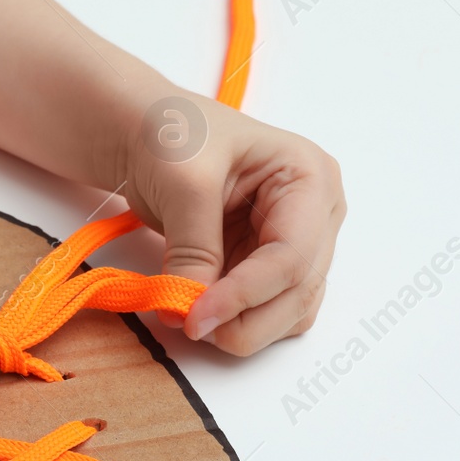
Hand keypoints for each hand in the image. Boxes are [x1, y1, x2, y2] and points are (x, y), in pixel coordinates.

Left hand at [120, 90, 344, 355]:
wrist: (144, 133)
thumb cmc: (172, 133)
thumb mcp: (184, 181)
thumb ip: (194, 247)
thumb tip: (191, 312)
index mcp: (309, 178)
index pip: (292, 255)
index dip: (247, 294)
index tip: (197, 317)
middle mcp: (315, 215)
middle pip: (300, 291)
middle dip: (248, 320)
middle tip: (194, 328)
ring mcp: (294, 242)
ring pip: (289, 310)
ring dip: (245, 327)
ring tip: (193, 318)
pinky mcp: (265, 264)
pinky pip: (265, 309)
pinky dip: (236, 321)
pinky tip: (201, 312)